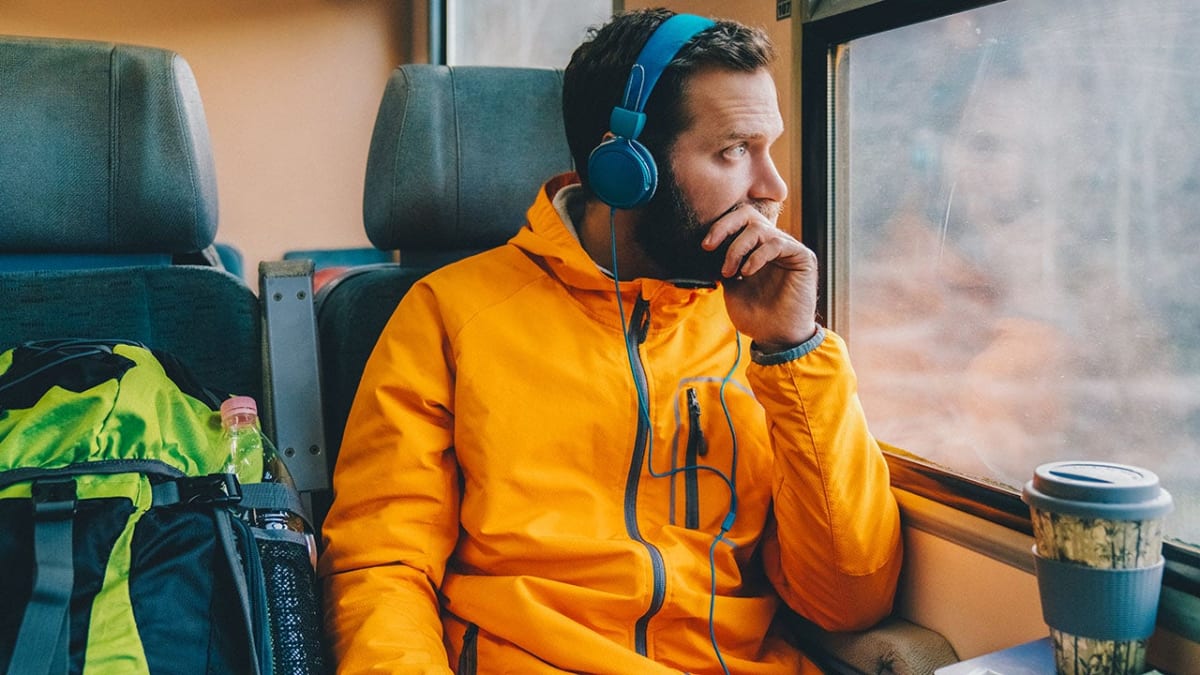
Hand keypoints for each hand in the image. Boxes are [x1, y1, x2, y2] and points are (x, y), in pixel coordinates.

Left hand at [701, 204, 818, 350]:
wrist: (776, 338)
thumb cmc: (755, 316)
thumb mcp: (730, 286)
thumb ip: (723, 262)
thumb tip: (708, 244)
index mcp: (755, 248)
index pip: (738, 221)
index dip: (719, 226)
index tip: (705, 246)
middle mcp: (771, 243)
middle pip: (748, 214)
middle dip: (724, 226)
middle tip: (710, 246)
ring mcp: (787, 248)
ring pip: (759, 228)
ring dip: (737, 248)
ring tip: (730, 272)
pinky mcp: (802, 257)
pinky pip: (776, 243)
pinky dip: (757, 256)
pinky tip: (747, 273)